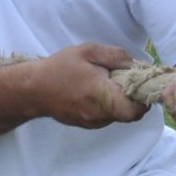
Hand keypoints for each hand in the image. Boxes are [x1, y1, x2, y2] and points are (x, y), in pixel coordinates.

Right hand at [32, 42, 146, 127]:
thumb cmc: (60, 68)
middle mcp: (98, 114)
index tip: (139, 85)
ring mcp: (92, 122)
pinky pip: (106, 117)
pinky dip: (107, 107)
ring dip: (118, 102)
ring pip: (117, 116)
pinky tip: (94, 93)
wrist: (32, 89)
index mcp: (102, 94)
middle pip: (129, 113)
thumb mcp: (88, 51)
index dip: (143, 100)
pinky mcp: (86, 124)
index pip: (135, 110)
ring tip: (104, 85)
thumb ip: (116, 56)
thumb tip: (137, 65)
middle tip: (122, 82)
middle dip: (131, 99)